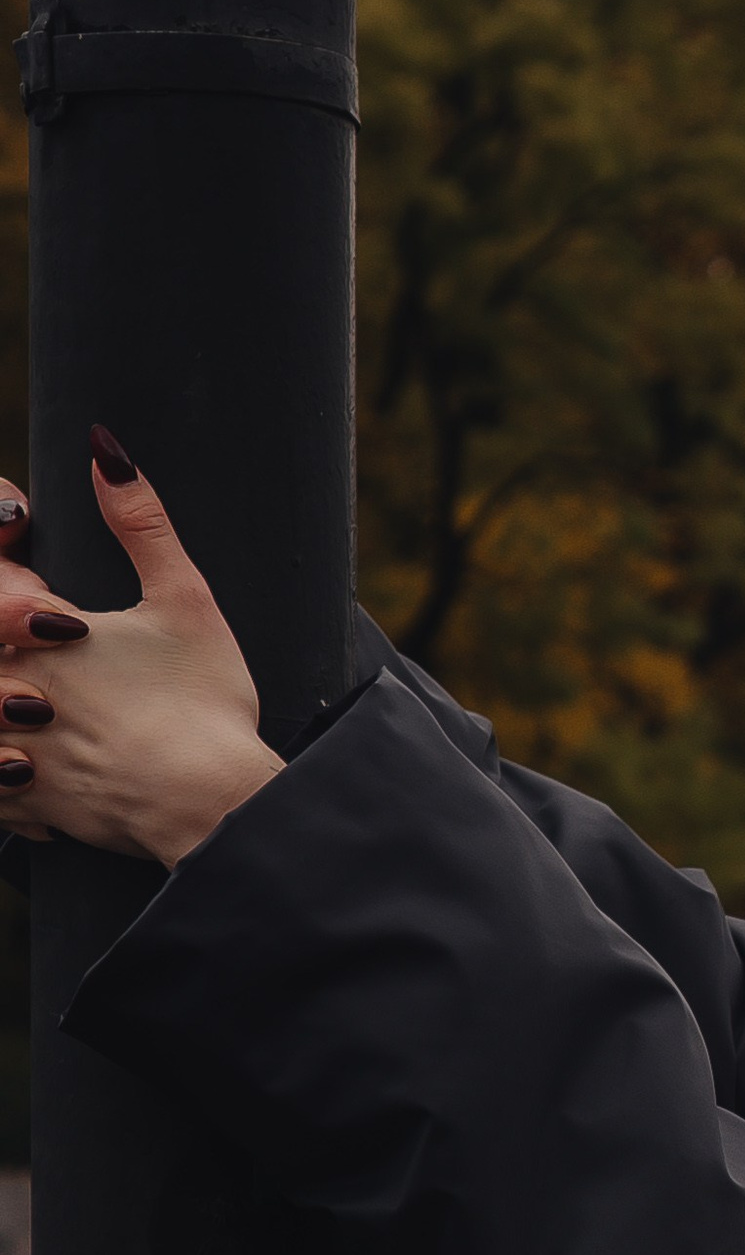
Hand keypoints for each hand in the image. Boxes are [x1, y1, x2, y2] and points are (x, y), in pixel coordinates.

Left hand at [0, 432, 281, 868]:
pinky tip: (32, 767)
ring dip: (2, 713)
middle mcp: (16, 687)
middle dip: (10, 644)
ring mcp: (19, 748)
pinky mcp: (31, 801)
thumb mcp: (184, 599)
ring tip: (34, 711)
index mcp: (44, 631)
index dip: (13, 580)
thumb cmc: (204, 702)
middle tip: (58, 646)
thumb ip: (141, 523)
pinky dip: (8, 775)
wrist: (213, 804)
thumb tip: (105, 451)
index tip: (55, 602)